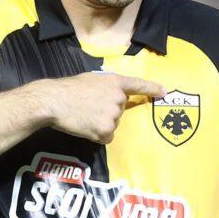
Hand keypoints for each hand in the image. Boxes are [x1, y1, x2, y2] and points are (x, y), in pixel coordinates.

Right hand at [41, 72, 165, 143]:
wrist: (54, 101)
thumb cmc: (67, 89)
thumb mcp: (91, 80)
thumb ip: (106, 87)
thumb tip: (112, 97)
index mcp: (114, 82)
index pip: (138, 85)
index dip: (151, 88)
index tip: (164, 92)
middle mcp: (118, 98)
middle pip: (120, 111)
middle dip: (107, 112)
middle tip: (88, 108)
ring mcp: (113, 115)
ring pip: (113, 125)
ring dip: (101, 124)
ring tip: (84, 116)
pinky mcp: (106, 130)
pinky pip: (107, 137)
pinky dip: (97, 136)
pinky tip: (85, 127)